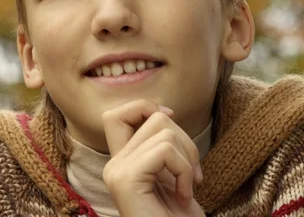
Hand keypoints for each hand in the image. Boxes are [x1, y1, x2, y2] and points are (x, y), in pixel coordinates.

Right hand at [102, 99, 204, 216]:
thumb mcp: (172, 171)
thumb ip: (161, 144)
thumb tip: (163, 110)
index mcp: (121, 162)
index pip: (116, 114)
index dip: (144, 107)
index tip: (170, 125)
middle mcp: (112, 165)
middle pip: (152, 116)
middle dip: (184, 139)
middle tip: (191, 173)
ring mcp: (116, 172)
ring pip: (162, 129)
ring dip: (188, 158)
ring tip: (187, 187)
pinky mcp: (126, 180)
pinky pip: (164, 150)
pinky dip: (184, 170)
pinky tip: (184, 196)